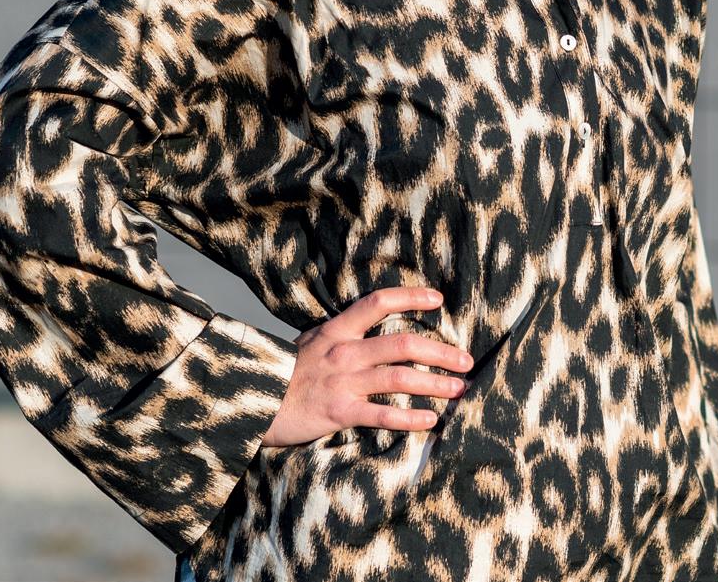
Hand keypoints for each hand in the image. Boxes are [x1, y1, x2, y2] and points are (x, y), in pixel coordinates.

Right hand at [260, 285, 473, 448]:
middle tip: (466, 359)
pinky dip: (411, 417)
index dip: (411, 297)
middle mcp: (345, 351)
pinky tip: (432, 420)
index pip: (379, 302)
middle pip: (403, 344)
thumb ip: (340, 333)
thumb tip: (368, 324)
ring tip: (460, 389)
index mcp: (337, 329)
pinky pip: (382, 413)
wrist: (251, 400)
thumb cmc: (282, 372)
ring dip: (436, 384)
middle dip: (441, 351)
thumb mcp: (311, 340)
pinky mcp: (339, 411)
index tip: (439, 299)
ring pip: (400, 378)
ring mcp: (343, 381)